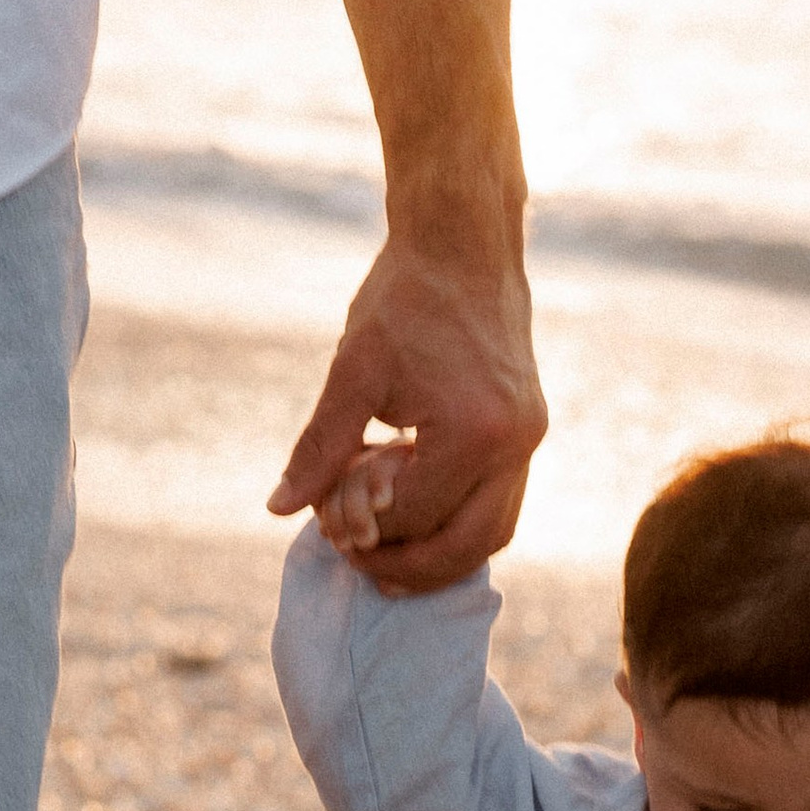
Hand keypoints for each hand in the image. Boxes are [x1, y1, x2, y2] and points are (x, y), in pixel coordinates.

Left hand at [271, 229, 547, 591]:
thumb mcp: (351, 373)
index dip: (363, 529)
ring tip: (391, 565)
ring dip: (443, 556)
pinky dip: (462, 523)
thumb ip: (320, 448)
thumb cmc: (404, 299)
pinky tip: (422, 524)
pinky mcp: (529, 430)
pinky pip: (503, 503)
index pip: (412, 515)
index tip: (324, 522)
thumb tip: (280, 508)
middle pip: (465, 544)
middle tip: (360, 567)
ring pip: (494, 532)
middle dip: (410, 566)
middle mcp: (513, 445)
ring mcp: (529, 440)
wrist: (465, 243)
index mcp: (471, 432)